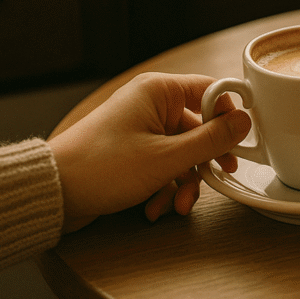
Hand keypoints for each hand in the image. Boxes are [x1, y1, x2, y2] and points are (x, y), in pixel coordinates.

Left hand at [48, 73, 250, 231]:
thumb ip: (212, 140)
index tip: (247, 137)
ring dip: (185, 182)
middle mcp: (151, 105)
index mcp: (159, 91)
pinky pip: (164, 165)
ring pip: (183, 152)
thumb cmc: (101, 167)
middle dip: (206, 161)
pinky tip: (157, 208)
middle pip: (200, 127)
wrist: (52, 193)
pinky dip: (165, 188)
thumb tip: (245, 122)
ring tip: (178, 205)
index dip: (232, 114)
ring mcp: (141, 129)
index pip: (213, 90)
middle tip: (220, 177)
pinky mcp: (133, 152)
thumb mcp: (167, 158)